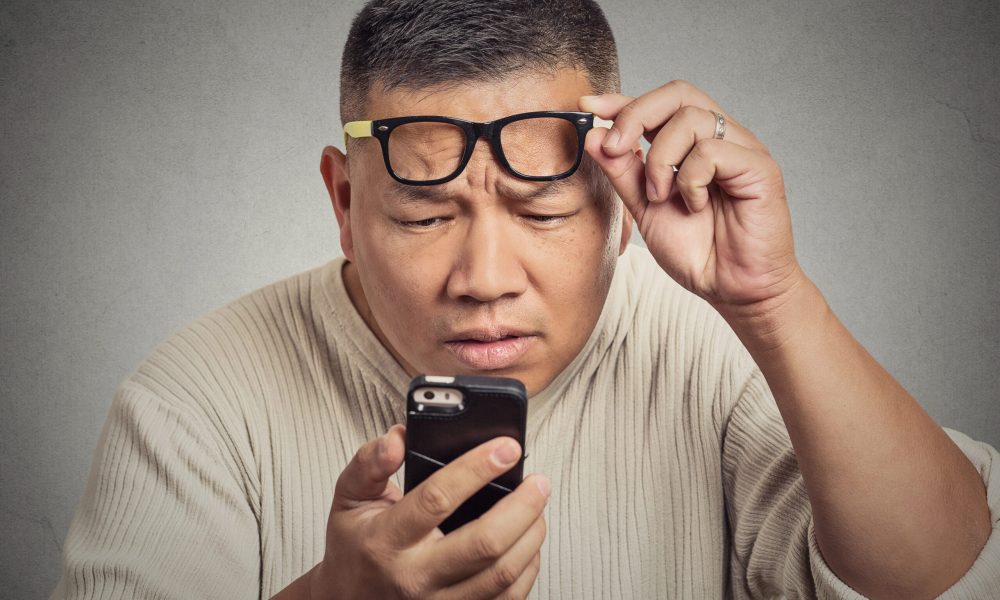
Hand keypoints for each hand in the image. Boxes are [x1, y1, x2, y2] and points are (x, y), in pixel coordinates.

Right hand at [310, 425, 549, 599]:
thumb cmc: (355, 546)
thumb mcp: (349, 498)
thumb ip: (370, 462)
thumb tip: (399, 438)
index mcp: (386, 540)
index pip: (437, 499)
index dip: (477, 468)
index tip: (506, 447)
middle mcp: (415, 577)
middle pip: (484, 544)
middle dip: (522, 507)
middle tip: (539, 481)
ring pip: (502, 574)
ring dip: (531, 535)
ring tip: (538, 506)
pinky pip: (507, 598)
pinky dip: (528, 566)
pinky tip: (528, 540)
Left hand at [581, 81, 804, 316]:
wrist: (732, 290)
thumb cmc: (697, 251)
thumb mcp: (645, 208)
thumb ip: (623, 173)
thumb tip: (593, 135)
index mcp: (694, 144)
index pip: (659, 104)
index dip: (623, 100)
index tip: (588, 105)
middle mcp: (721, 139)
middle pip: (678, 94)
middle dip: (635, 115)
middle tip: (613, 148)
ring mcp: (743, 149)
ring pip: (691, 119)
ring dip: (661, 159)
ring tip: (660, 196)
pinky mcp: (760, 168)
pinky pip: (712, 151)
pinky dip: (690, 179)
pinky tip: (694, 206)